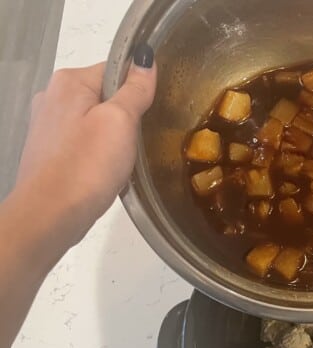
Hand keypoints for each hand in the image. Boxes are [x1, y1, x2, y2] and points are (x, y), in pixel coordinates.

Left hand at [15, 46, 156, 245]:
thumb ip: (135, 90)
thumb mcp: (120, 122)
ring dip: (114, 137)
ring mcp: (48, 126)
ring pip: (95, 121)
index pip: (115, 69)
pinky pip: (84, 143)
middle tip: (143, 140)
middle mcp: (52, 97)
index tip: (153, 112)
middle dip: (127, 116)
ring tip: (126, 160)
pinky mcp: (49, 152)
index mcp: (69, 82)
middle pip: (104, 96)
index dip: (138, 88)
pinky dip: (99, 153)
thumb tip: (144, 57)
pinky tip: (107, 171)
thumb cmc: (87, 166)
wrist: (50, 214)